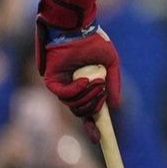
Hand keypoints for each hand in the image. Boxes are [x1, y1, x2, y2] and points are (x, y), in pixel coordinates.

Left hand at [36, 21, 121, 141]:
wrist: (78, 28)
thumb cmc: (93, 42)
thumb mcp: (111, 64)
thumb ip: (114, 85)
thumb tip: (115, 107)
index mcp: (85, 87)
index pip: (87, 112)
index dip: (92, 127)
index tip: (100, 139)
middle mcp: (72, 88)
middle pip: (81, 111)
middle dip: (94, 106)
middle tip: (102, 91)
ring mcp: (61, 85)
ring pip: (73, 105)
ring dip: (87, 97)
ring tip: (96, 82)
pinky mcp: (51, 80)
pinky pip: (63, 95)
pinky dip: (76, 91)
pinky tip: (84, 81)